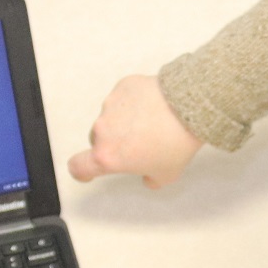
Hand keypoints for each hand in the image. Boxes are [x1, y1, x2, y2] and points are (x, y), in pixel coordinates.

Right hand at [67, 74, 203, 186]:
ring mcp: (110, 106)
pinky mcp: (122, 87)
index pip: (78, 167)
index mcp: (107, 157)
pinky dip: (133, 103)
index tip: (88, 172)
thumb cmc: (176, 143)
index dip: (82, 171)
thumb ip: (149, 180)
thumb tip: (148, 176)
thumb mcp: (165, 175)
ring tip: (152, 122)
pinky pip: (122, 99)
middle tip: (139, 144)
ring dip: (123, 122)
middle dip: (113, 144)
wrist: (189, 108)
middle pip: (98, 140)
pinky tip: (153, 106)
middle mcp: (102, 130)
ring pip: (110, 118)